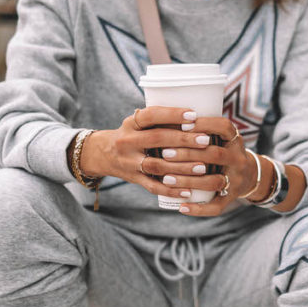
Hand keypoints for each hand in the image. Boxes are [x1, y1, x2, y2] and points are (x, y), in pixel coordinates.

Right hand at [79, 107, 255, 214]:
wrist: (102, 154)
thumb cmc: (132, 134)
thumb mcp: (138, 123)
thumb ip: (160, 121)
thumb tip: (197, 116)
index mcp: (130, 123)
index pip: (150, 115)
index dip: (172, 114)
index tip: (194, 115)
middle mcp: (127, 141)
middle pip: (157, 139)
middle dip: (183, 140)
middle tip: (206, 140)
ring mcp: (129, 162)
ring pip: (157, 166)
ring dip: (181, 167)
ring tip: (203, 167)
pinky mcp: (134, 179)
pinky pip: (153, 187)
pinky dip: (171, 190)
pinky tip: (188, 191)